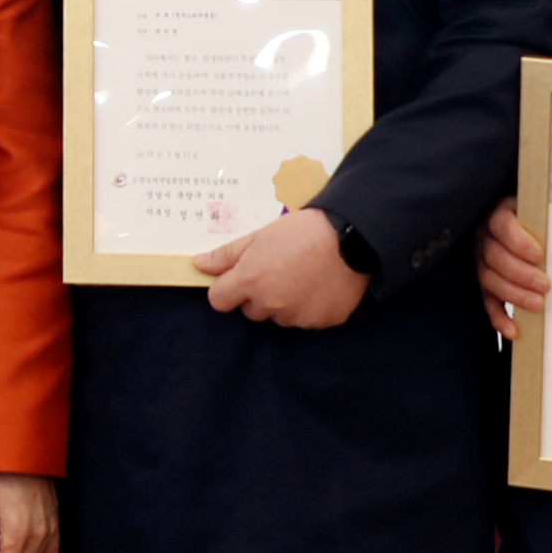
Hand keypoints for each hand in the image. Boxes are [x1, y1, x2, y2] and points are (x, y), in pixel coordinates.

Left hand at [195, 208, 368, 328]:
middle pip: (251, 310)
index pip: (219, 301)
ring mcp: (298, 317)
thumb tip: (199, 265)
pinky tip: (320, 285)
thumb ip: (227, 255)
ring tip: (302, 275)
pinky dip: (309, 307)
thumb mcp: (259, 235)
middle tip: (278, 270)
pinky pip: (306, 320)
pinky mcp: (322, 322)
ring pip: (279, 317)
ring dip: (284, 302)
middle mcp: (271, 304)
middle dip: (258, 295)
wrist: (352, 236)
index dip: (226, 289)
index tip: (238, 278)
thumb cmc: (302, 231)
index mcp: (250, 282)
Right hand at [479, 199, 550, 339]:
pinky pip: (488, 301)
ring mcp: (484, 261)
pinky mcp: (487, 283)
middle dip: (520, 273)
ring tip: (537, 304)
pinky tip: (513, 328)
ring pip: (489, 279)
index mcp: (501, 214)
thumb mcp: (545, 214)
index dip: (518, 241)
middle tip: (544, 285)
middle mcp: (487, 238)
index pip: (502, 225)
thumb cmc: (541, 222)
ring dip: (513, 294)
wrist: (530, 227)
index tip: (539, 254)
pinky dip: (499, 317)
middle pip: (494, 255)